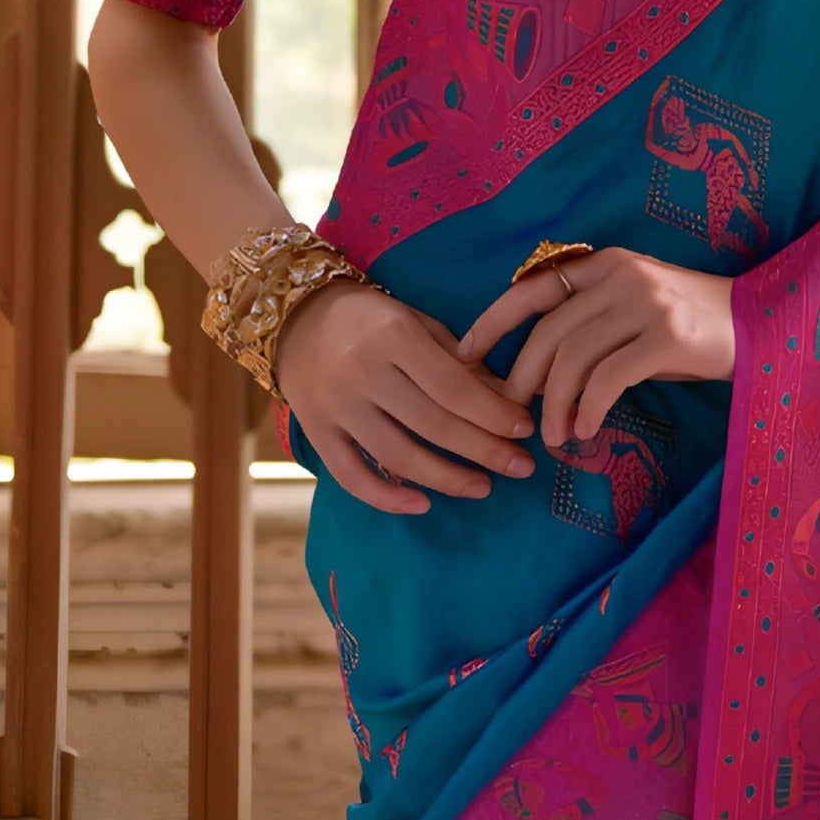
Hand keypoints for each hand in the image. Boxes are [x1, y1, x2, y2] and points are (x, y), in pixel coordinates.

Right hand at [276, 279, 536, 518]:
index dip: (493, 413)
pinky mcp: (315, 432)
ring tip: (482, 487)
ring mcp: (336, 407)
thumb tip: (507, 398)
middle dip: (484, 450)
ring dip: (447, 479)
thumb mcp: (416, 320)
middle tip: (521, 467)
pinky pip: (352, 476)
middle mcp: (363, 372)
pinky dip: (387, 497)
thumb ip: (458, 359)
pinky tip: (422, 504)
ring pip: (399, 456)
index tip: (524, 430)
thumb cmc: (368, 316)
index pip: (454, 387)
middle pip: (434, 425)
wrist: (295, 316)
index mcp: (394, 336)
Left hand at [454, 249, 737, 453]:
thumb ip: (590, 326)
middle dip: (520, 380)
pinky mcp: (669, 337)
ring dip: (556, 406)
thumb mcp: (636, 311)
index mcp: (607, 264)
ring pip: (574, 359)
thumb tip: (536, 376)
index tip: (464, 356)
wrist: (764, 324)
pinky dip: (590, 409)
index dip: (492, 323)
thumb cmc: (693, 326)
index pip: (532, 290)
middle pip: (548, 332)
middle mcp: (622, 276)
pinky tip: (588, 429)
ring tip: (555, 437)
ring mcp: (646, 304)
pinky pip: (610, 379)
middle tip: (513, 418)